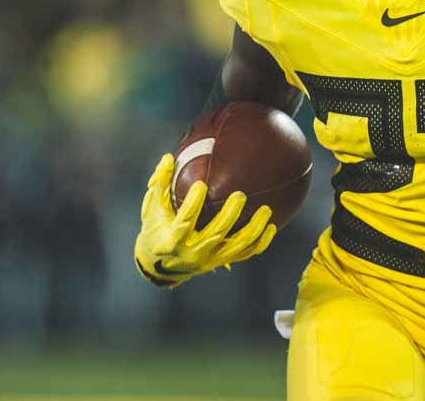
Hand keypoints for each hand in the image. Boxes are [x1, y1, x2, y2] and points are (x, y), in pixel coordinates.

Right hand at [134, 154, 276, 287]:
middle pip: (214, 234)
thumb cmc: (155, 229)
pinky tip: (272, 227)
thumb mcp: (152, 208)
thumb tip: (168, 157)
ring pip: (236, 247)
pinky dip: (260, 242)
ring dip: (253, 230)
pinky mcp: (221, 261)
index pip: (184, 221)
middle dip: (229, 216)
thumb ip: (160, 183)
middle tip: (240, 195)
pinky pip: (245, 254)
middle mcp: (191, 252)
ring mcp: (209, 259)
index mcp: (171, 239)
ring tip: (267, 211)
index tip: (201, 185)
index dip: (193, 204)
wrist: (160, 266)